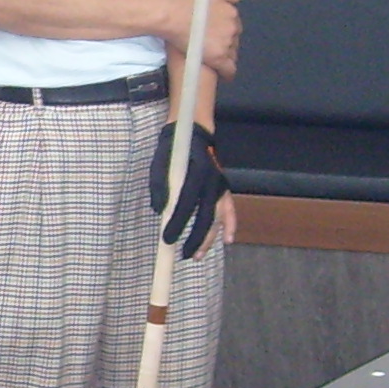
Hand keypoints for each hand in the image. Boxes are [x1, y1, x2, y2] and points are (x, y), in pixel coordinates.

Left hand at [148, 123, 230, 259]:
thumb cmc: (174, 148)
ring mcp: (220, 185)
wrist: (194, 131)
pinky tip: (228, 240)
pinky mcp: (223, 188)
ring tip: (198, 256)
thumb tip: (159, 211)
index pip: (186, 204)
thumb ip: (159, 185)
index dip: (177, 224)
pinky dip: (229, 224)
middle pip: (206, 216)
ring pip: (217, 217)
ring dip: (209, 238)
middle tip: (184, 256)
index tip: (167, 240)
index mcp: (196, 173)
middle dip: (195, 239)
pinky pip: (229, 209)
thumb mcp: (160, 162)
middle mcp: (212, 181)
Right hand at [159, 0, 241, 74]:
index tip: (219, 37)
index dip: (226, 33)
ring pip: (232, 55)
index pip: (235, 27)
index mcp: (231, 13)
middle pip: (234, 41)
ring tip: (216, 62)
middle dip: (227, 44)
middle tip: (214, 48)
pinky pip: (229, 69)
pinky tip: (223, 76)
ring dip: (225, 57)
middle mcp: (232, 27)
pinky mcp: (218, 57)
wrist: (173, 13)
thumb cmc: (186, 0)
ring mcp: (226, 43)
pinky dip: (227, 73)